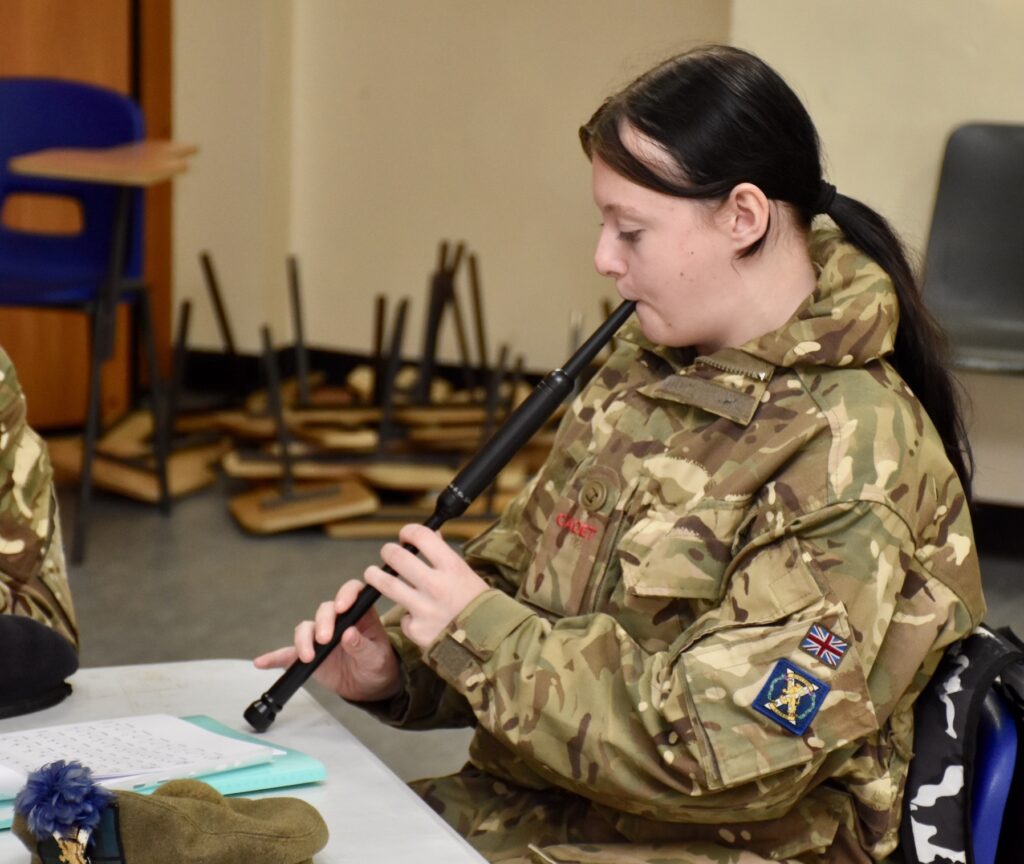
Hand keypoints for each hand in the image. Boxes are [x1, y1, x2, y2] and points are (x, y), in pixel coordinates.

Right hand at [253, 579, 401, 702]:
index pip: (352, 592)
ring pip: (306, 628)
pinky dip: (275, 657)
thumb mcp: (376, 657)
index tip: (342, 607)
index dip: (346, 594)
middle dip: (322, 623)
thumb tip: (349, 634)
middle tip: (324, 640)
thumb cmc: (377, 664)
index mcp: (359, 613)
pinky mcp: (308, 654)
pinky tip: (262, 662)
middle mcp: (338, 620)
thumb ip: (363, 646)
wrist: (369, 686)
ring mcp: (320, 636)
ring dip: (303, 640)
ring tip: (307, 657)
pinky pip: (288, 654)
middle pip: (325, 611)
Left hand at [364, 524, 488, 649]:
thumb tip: (431, 535)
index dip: (408, 532)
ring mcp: (425, 609)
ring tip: (372, 574)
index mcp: (452, 567)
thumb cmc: (478, 604)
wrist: (489, 640)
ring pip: (387, 585)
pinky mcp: (417, 630)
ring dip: (375, 576)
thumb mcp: (466, 574)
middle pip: (397, 557)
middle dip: (388, 552)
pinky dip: (406, 616)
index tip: (405, 535)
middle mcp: (436, 586)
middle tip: (388, 553)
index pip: (421, 537)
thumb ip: (445, 555)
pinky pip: (403, 618)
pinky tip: (414, 616)